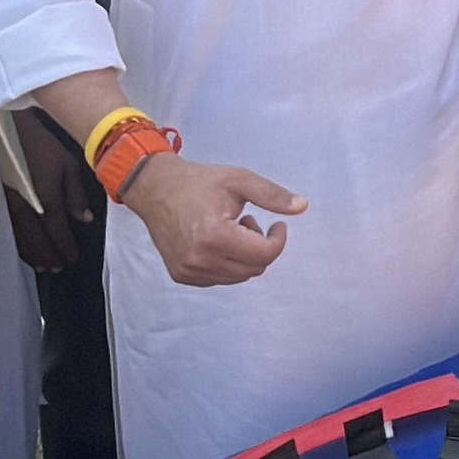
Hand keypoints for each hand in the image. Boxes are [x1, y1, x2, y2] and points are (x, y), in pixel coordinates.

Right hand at [7, 107, 108, 272]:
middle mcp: (26, 207)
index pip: (57, 231)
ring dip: (34, 255)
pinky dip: (20, 245)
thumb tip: (84, 220)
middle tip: (60, 268)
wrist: (11, 131)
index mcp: (46, 198)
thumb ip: (76, 195)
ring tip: (45, 267)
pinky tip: (25, 251)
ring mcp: (10, 206)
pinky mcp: (0, 203)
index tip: (73, 258)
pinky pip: (10, 231)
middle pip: (39, 241)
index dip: (66, 247)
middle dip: (50, 256)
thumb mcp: (68, 165)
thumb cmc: (43, 145)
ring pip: (22, 239)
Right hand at [118, 154, 303, 286]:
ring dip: (244, 255)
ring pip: (239, 276)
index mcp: (215, 236)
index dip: (279, 239)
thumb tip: (303, 206)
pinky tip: (217, 240)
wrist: (155, 188)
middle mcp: (200, 259)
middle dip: (261, 246)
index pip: (265, 254)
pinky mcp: (182, 276)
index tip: (277, 224)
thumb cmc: (198, 182)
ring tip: (232, 228)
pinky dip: (228, 263)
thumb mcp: (239, 180)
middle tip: (249, 221)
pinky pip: (220, 278)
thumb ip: (272, 195)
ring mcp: (189, 271)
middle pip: (255, 268)